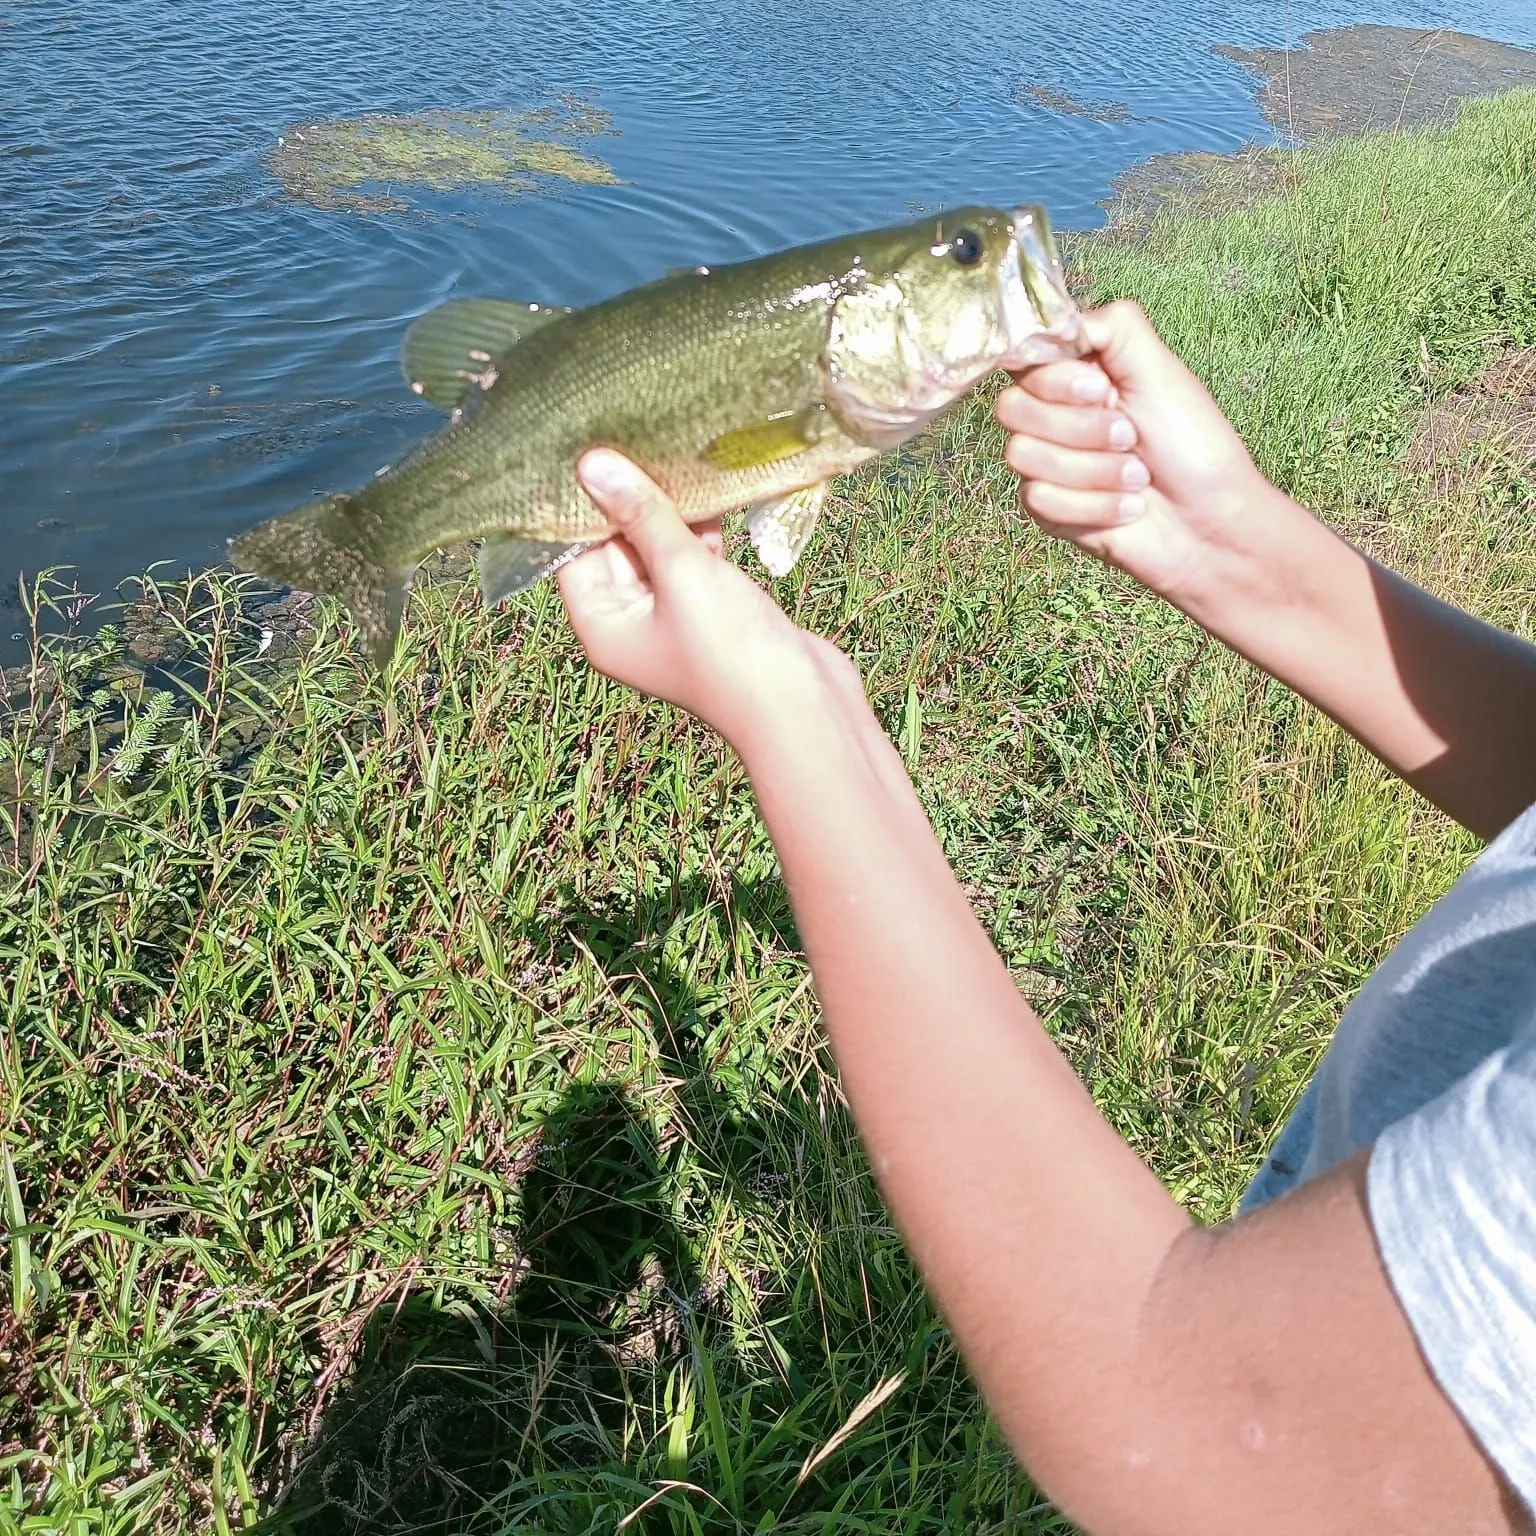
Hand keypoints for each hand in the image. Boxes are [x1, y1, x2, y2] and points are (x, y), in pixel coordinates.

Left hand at [557, 450, 864, 748]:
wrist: (801, 705)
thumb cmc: (730, 647)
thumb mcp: (682, 572)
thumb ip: (641, 515)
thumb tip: (591, 463)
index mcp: (602, 624)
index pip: (572, 552)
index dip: (579, 503)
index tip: (587, 444)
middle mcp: (628, 622)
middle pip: (613, 546)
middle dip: (628, 497)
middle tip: (633, 432)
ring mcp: (671, 616)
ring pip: (657, 547)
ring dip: (669, 508)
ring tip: (673, 447)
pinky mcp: (709, 608)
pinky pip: (692, 558)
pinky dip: (701, 528)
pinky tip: (713, 484)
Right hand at [997, 300, 1287, 609]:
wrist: (1210, 525)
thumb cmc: (1196, 447)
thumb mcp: (1162, 370)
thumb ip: (1114, 326)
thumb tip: (1057, 317)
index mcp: (1080, 375)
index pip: (1023, 360)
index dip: (1054, 380)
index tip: (1098, 389)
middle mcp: (1056, 415)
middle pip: (1012, 408)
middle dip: (1079, 429)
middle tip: (1130, 437)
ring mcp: (1048, 464)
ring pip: (1022, 456)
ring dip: (1093, 471)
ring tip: (1137, 478)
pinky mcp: (1049, 510)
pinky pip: (1039, 500)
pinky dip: (1092, 506)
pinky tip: (1126, 509)